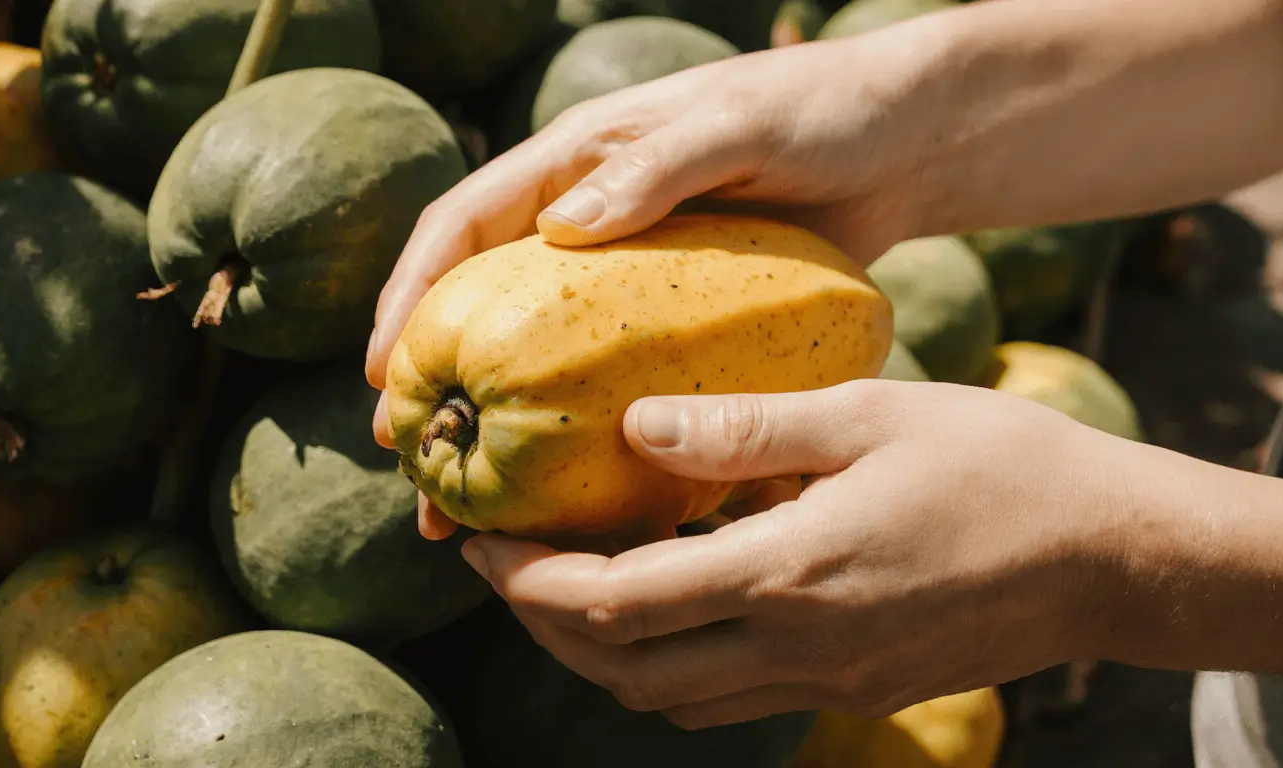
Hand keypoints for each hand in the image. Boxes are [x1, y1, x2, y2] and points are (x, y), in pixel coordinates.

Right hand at [364, 25, 948, 534]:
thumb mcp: (739, 127)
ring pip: (541, 349)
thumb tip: (560, 230)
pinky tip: (576, 488)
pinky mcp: (677, 313)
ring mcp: (630, 271)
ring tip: (474, 506)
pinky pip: (613, 372)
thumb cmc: (818, 111)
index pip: (464, 224)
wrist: (902, 140)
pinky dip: (585, 425)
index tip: (381, 375)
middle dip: (436, 379)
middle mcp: (588, 218)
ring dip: (502, 422)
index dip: (410, 296)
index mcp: (579, 160)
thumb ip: (657, 168)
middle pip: (483, 300)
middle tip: (409, 463)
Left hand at [456, 379, 1138, 728]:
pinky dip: (671, 660)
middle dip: (544, 623)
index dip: (530, 580)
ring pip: (671, 699)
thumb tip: (636, 424)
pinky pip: (729, 697)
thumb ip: (745, 425)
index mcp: (789, 575)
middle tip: (505, 564)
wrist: (1112, 558)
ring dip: (602, 651)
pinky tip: (670, 598)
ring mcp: (826, 681)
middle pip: (624, 671)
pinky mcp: (854, 687)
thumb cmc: (1001, 466)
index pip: (615, 604)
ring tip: (569, 581)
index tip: (483, 539)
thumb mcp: (870, 415)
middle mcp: (796, 649)